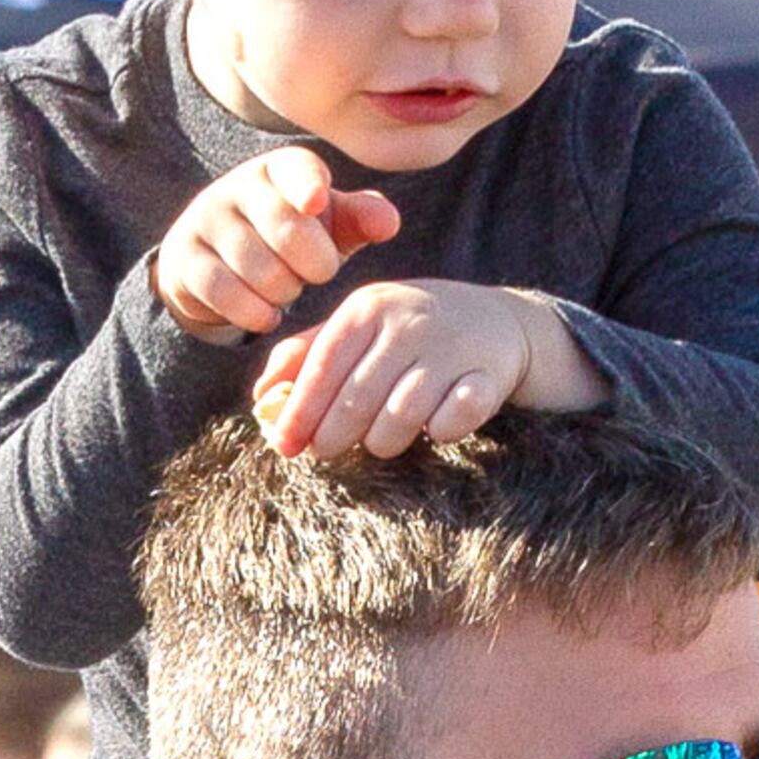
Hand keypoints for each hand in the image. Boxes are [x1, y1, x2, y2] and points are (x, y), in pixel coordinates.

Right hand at [151, 147, 399, 346]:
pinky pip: (226, 292)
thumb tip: (389, 223)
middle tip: (315, 273)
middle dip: (313, 264)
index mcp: (281, 169)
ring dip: (284, 292)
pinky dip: (254, 312)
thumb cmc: (292, 242)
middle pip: (286, 228)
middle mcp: (239, 185)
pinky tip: (265, 314)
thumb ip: (360, 221)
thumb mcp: (329, 229)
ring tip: (286, 289)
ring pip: (259, 267)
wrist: (218, 266)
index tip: (316, 203)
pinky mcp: (184, 259)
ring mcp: (206, 220)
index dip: (307, 186)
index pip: (297, 170)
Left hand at [252, 277, 593, 460]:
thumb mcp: (359, 326)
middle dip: (334, 435)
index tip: (286, 446)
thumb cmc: (410, 330)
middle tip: (328, 451)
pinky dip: (441, 432)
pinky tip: (434, 429)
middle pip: (357, 397)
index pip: (324, 366)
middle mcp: (408, 322)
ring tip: (379, 441)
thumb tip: (261, 398)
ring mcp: (451, 348)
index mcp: (369, 308)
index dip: (300, 411)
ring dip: (383, 441)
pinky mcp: (488, 374)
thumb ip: (307, 355)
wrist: (497, 319)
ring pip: (401, 415)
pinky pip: (455, 419)